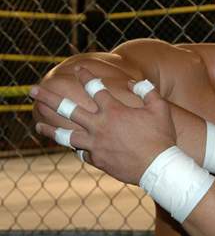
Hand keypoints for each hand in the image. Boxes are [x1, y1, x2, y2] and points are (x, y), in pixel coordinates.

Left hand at [30, 67, 175, 184]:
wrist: (159, 167)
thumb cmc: (162, 136)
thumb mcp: (160, 108)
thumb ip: (147, 91)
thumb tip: (132, 82)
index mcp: (113, 111)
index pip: (94, 88)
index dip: (85, 76)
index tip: (78, 68)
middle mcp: (99, 126)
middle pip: (67, 109)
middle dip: (49, 97)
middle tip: (33, 91)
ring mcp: (96, 145)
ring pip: (66, 136)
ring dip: (50, 129)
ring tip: (37, 124)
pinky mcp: (98, 160)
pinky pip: (83, 154)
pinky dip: (78, 149)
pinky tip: (73, 147)